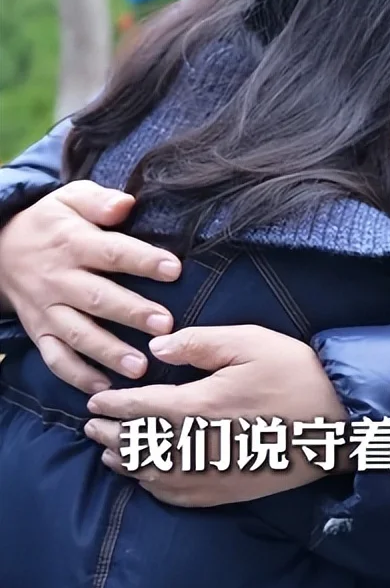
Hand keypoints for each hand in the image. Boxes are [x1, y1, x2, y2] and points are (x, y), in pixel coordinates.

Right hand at [0, 181, 180, 392]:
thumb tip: (126, 204)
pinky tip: (104, 389)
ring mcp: (48, 309)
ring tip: (140, 367)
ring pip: (78, 334)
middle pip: (98, 298)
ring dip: (109, 352)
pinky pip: (55, 358)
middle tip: (166, 325)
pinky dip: (77, 376)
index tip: (174, 269)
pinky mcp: (39, 331)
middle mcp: (60, 279)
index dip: (143, 260)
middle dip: (132, 313)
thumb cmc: (52, 222)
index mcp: (74, 243)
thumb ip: (99, 200)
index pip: (112, 252)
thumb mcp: (70, 198)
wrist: (0, 248)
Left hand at [84, 324, 349, 506]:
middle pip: (139, 444)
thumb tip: (155, 349)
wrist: (338, 422)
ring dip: (126, 462)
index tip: (95, 401)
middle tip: (93, 426)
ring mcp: (211, 473)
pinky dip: (153, 488)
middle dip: (111, 434)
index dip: (113, 405)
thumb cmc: (296, 373)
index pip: (141, 408)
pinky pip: (177, 496)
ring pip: (152, 474)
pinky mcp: (227, 491)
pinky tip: (146, 480)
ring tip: (110, 452)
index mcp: (200, 405)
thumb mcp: (250, 342)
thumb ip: (198, 343)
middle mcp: (197, 446)